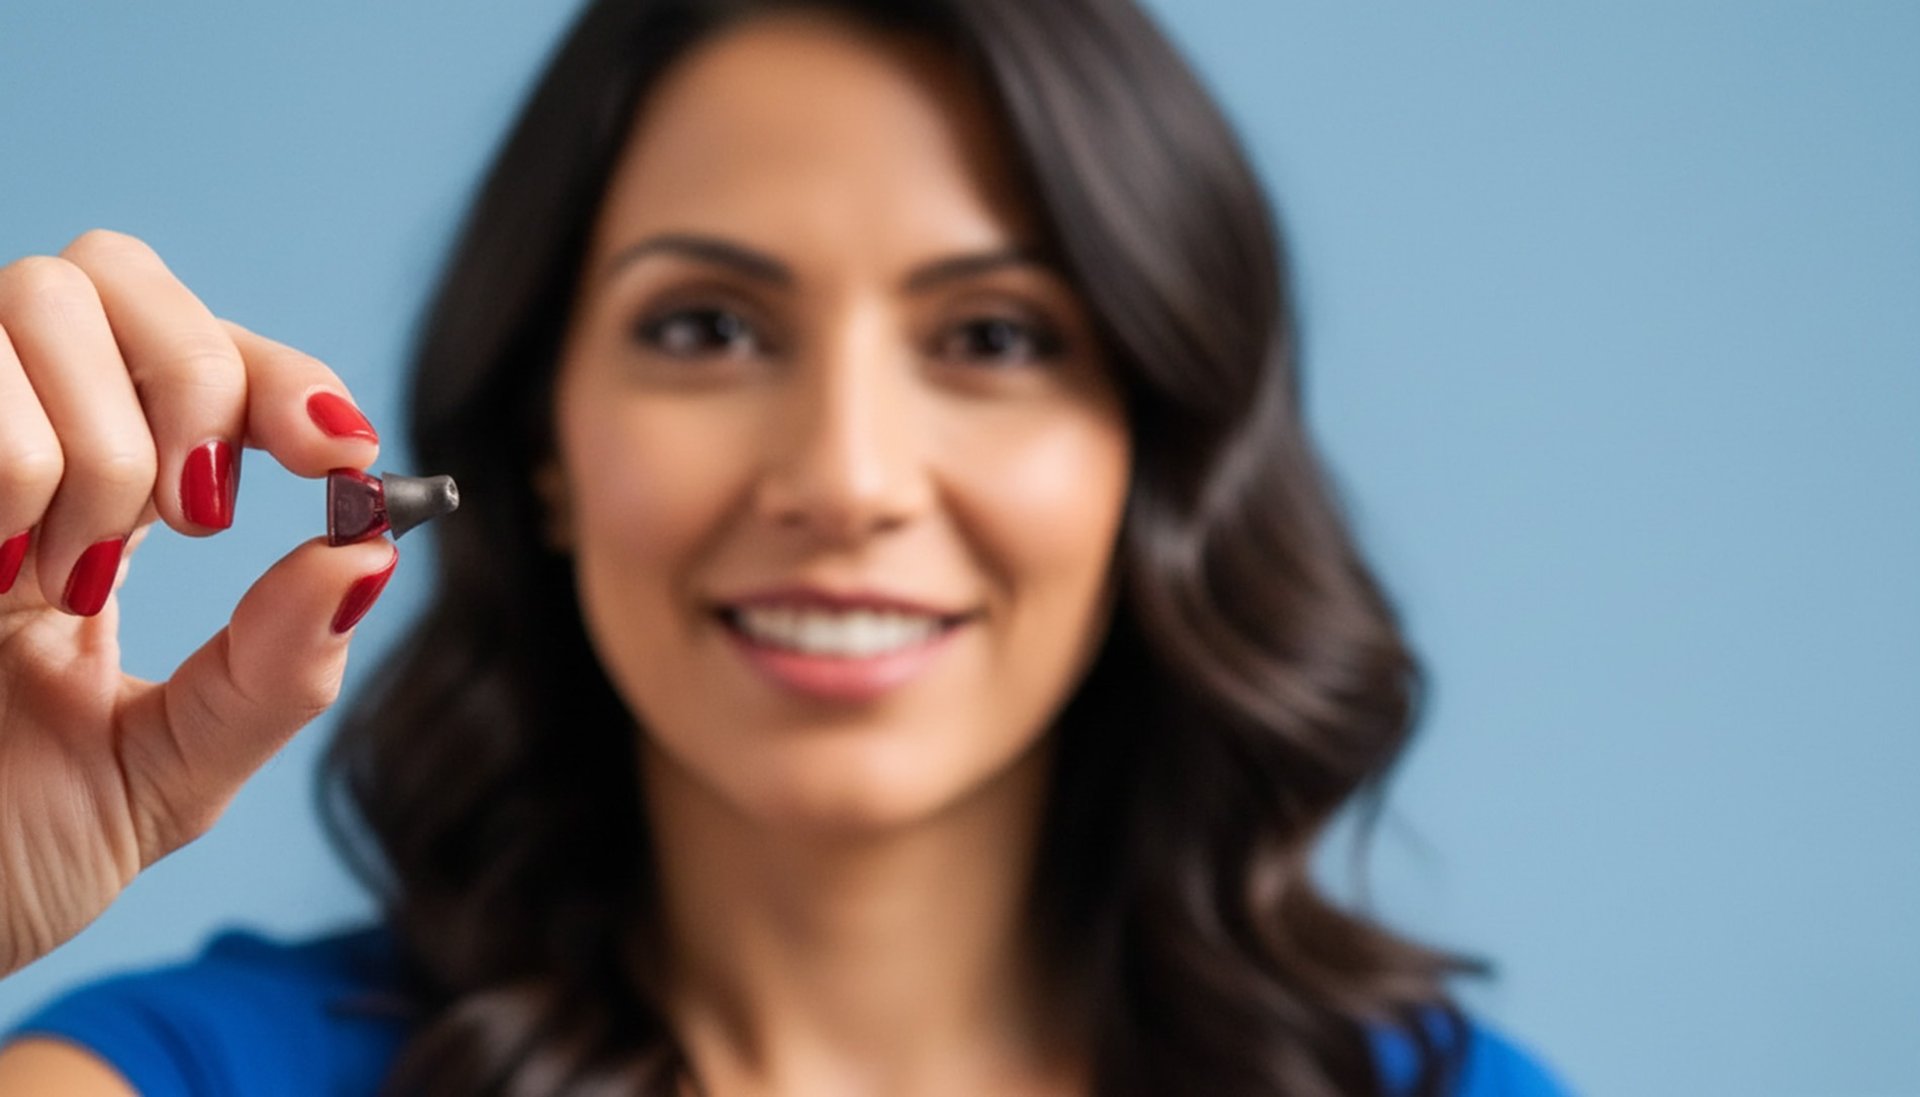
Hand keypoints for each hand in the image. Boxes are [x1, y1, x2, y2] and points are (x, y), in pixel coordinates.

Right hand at [0, 229, 397, 976]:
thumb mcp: (166, 775)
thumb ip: (275, 673)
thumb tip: (369, 551)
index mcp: (82, 499)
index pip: (199, 353)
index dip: (282, 377)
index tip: (339, 453)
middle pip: (112, 270)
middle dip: (192, 383)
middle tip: (182, 524)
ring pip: (37, 299)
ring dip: (90, 451)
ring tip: (50, 582)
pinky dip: (8, 479)